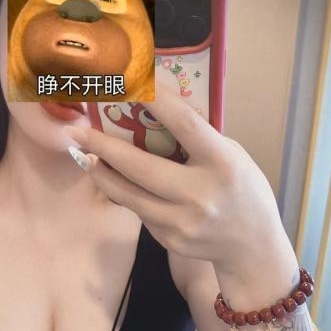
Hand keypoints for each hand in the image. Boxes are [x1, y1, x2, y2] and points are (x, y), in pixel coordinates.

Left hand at [64, 79, 286, 277]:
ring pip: (129, 195)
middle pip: (141, 167)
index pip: (184, 125)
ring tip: (84, 156)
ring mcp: (183, 222)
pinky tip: (116, 182)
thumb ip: (199, 140)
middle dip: (104, 147)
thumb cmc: (243, 191)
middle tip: (78, 132)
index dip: (155, 101)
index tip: (127, 83)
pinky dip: (126, 194)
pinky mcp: (170, 239)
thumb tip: (156, 111)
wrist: (252, 247)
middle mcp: (201, 194)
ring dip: (102, 174)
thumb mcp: (233, 156)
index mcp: (223, 164)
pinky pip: (140, 211)